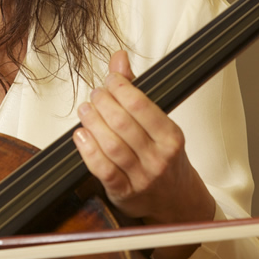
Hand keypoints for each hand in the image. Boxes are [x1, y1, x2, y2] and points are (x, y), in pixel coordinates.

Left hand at [74, 50, 215, 229]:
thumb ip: (136, 90)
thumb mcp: (160, 123)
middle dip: (103, 103)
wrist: (177, 200)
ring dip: (93, 123)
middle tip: (96, 94)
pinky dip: (88, 150)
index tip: (110, 80)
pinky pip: (102, 169)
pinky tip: (81, 135)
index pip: (141, 105)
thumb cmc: (165, 157)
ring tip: (86, 110)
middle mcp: (158, 158)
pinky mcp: (124, 193)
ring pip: (111, 145)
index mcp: (171, 137)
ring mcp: (141, 178)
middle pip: (122, 124)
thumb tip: (119, 58)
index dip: (120, 88)